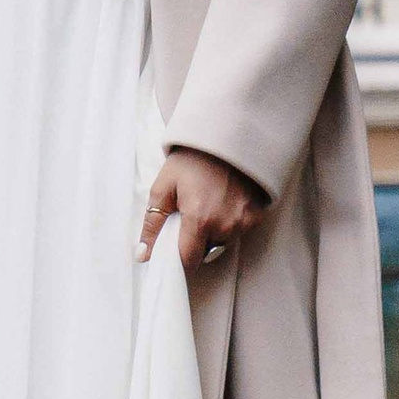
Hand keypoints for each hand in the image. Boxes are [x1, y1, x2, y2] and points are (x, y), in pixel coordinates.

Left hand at [139, 146, 264, 275]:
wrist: (225, 136)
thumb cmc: (192, 159)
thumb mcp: (163, 187)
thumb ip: (152, 224)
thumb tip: (143, 255)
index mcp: (200, 220)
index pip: (188, 261)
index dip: (177, 262)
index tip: (170, 258)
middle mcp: (225, 226)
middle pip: (205, 252)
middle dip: (193, 242)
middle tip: (188, 215)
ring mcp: (244, 222)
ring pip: (221, 242)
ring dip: (212, 232)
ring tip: (206, 204)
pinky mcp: (256, 215)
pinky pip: (238, 230)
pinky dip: (228, 222)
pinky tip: (223, 201)